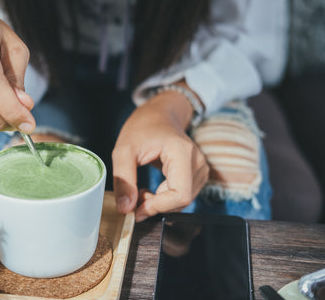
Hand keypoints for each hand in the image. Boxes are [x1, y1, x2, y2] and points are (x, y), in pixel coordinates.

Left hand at [112, 89, 208, 221]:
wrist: (160, 114)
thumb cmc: (142, 128)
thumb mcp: (123, 150)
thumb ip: (123, 179)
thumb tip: (125, 208)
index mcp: (182, 152)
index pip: (180, 194)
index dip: (157, 207)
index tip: (135, 209)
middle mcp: (198, 162)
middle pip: (181, 201)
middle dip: (156, 205)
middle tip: (134, 196)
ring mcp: (201, 168)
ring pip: (182, 202)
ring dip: (160, 204)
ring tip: (141, 190)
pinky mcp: (198, 175)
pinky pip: (183, 196)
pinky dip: (165, 200)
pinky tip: (152, 190)